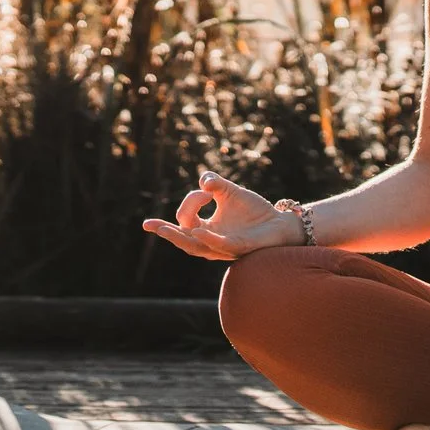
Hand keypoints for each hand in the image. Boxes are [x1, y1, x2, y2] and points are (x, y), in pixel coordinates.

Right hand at [142, 171, 303, 259]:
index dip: (191, 201)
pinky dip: (209, 238)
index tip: (207, 189)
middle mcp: (211, 241)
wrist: (280, 224)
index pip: (187, 219)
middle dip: (165, 231)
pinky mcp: (239, 248)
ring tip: (163, 229)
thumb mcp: (231, 192)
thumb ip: (216, 184)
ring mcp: (224, 246)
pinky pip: (220, 245)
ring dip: (179, 238)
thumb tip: (203, 181)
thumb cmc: (254, 212)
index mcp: (207, 229)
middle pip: (183, 239)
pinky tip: (198, 230)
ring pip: (196, 246)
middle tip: (149, 224)